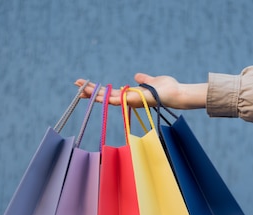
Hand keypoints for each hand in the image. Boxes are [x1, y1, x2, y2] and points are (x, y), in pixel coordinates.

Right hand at [74, 73, 206, 109]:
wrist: (176, 93)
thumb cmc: (167, 88)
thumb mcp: (152, 80)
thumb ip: (144, 79)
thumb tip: (137, 76)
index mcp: (130, 94)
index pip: (110, 93)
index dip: (98, 90)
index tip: (86, 85)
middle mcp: (127, 99)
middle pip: (105, 96)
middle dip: (91, 92)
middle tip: (76, 87)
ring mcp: (129, 101)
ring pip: (107, 99)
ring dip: (94, 95)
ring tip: (80, 90)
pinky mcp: (133, 101)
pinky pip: (117, 100)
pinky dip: (106, 97)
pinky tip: (95, 94)